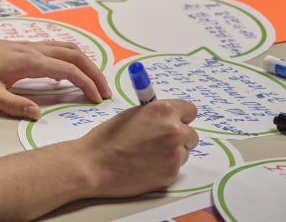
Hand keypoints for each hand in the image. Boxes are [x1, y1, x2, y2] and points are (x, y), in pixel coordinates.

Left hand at [0, 32, 111, 119]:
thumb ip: (12, 105)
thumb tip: (37, 114)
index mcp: (28, 61)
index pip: (67, 70)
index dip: (86, 84)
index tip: (97, 99)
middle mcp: (33, 49)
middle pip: (75, 55)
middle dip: (94, 72)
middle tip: (106, 92)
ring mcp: (30, 45)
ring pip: (67, 48)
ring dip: (85, 63)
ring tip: (94, 82)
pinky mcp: (25, 46)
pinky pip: (56, 48)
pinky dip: (71, 58)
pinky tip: (69, 73)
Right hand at [79, 99, 199, 196]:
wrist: (94, 164)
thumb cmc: (107, 137)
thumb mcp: (131, 115)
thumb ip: (154, 114)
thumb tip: (169, 118)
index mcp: (164, 110)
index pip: (190, 110)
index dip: (180, 116)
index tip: (172, 121)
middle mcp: (174, 131)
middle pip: (191, 133)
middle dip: (178, 136)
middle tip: (157, 141)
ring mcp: (175, 154)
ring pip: (184, 152)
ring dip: (172, 152)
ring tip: (147, 154)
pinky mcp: (172, 174)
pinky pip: (175, 167)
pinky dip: (164, 167)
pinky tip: (145, 165)